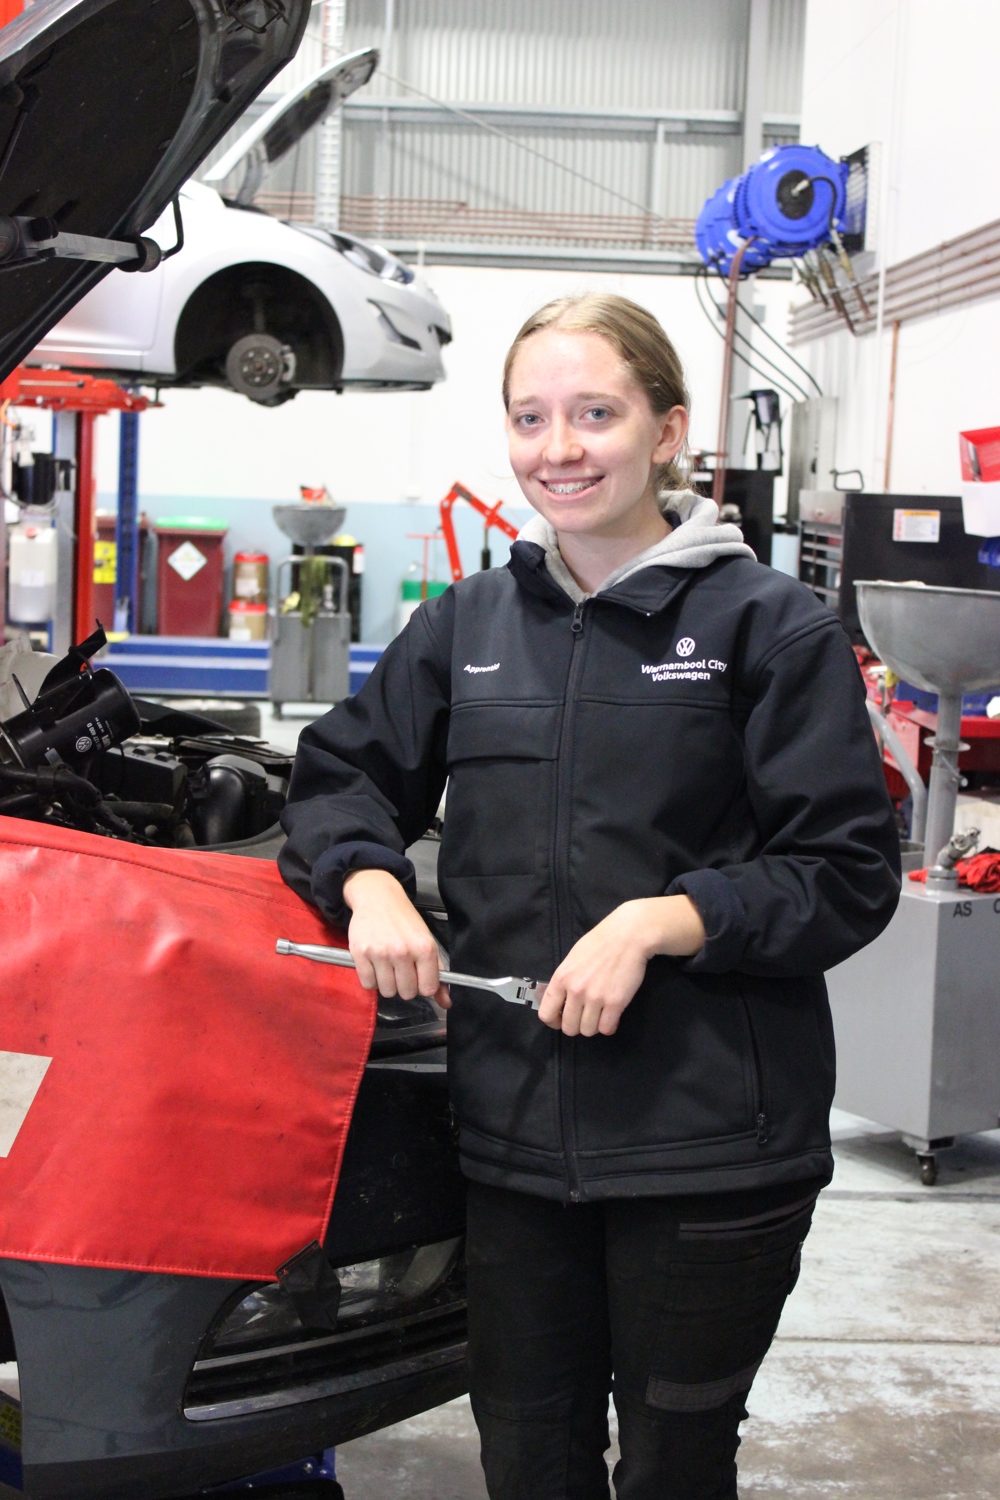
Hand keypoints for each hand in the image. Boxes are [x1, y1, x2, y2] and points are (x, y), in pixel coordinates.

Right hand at [342, 868, 450, 1007]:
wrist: (378, 898)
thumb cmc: (405, 921)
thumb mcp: (426, 942)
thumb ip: (437, 973)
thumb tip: (446, 1003)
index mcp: (425, 949)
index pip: (428, 989)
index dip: (422, 986)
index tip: (418, 976)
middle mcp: (403, 952)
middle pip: (406, 993)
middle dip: (404, 985)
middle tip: (400, 969)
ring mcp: (380, 953)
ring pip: (386, 991)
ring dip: (386, 983)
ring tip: (386, 965)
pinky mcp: (360, 953)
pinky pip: (368, 984)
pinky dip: (371, 979)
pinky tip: (374, 964)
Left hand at [538, 895, 705, 1036]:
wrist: (627, 936)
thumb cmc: (599, 943)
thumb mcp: (572, 959)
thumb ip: (565, 981)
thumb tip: (561, 1002)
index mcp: (561, 978)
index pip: (546, 1014)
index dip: (554, 1022)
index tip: (561, 1021)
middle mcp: (576, 991)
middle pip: (569, 1027)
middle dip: (576, 1026)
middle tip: (584, 1018)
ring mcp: (596, 998)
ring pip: (588, 1031)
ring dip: (593, 1026)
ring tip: (599, 1015)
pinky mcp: (616, 1003)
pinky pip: (607, 1029)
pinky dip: (609, 1026)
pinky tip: (611, 1017)